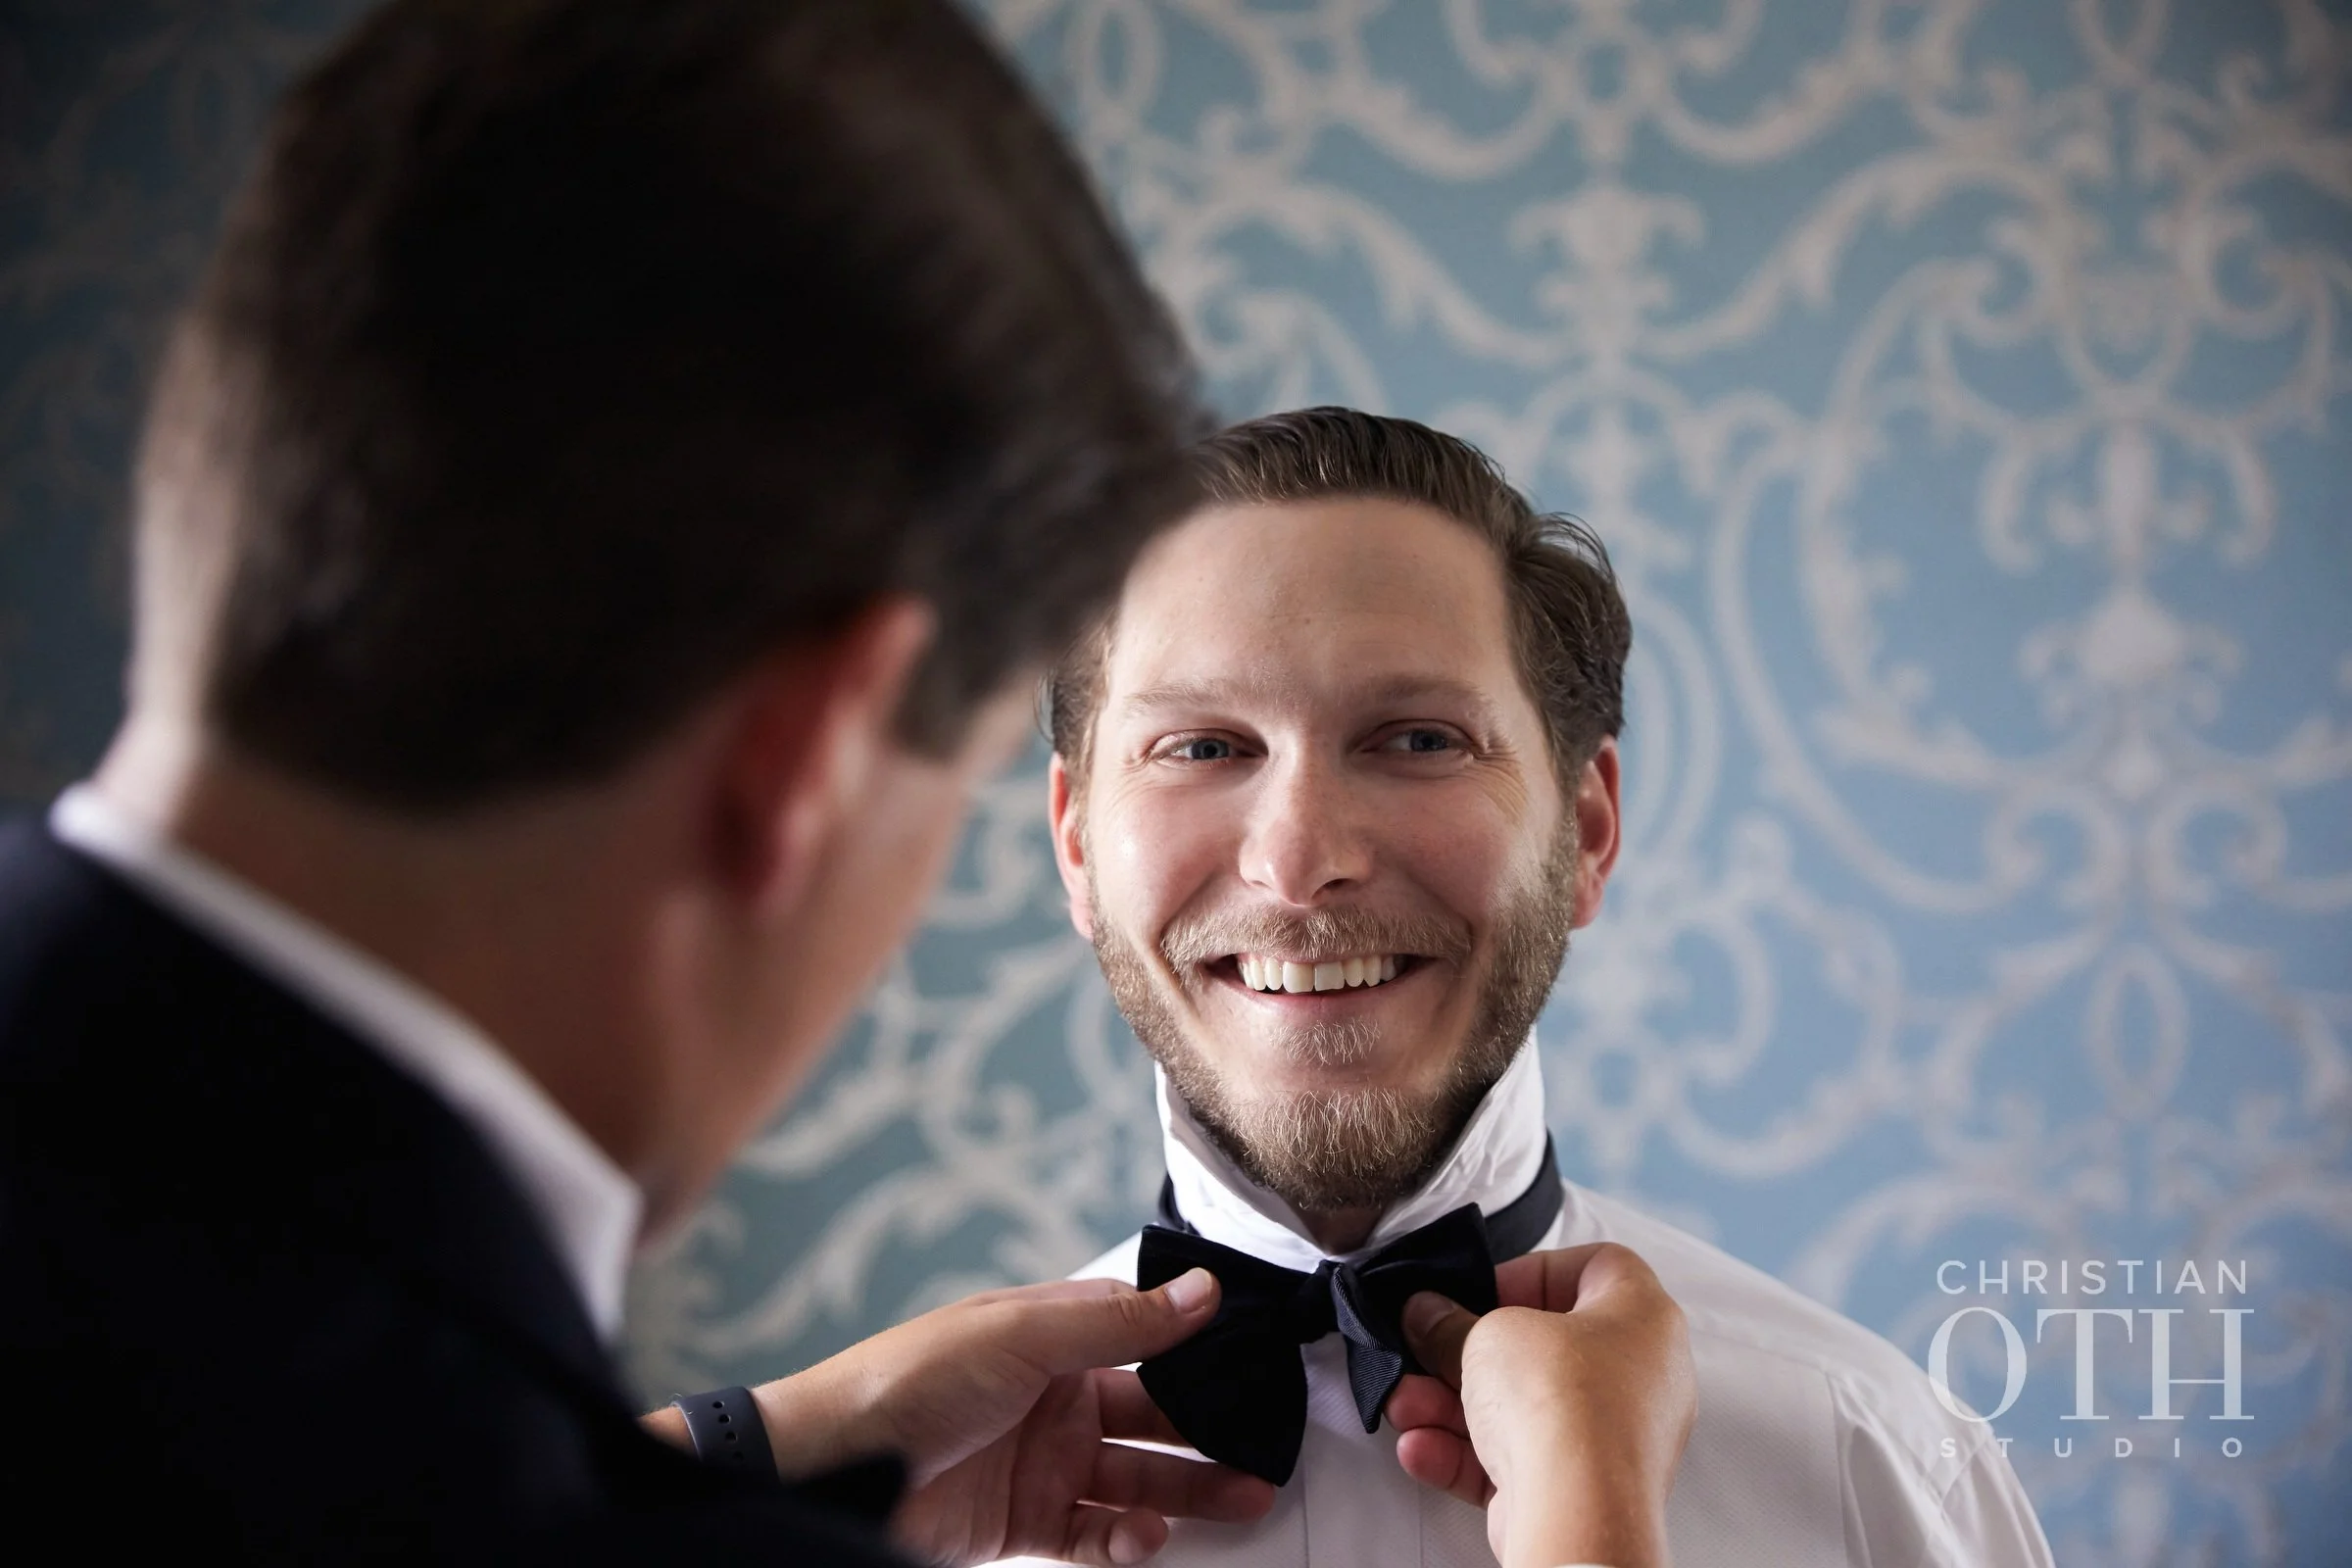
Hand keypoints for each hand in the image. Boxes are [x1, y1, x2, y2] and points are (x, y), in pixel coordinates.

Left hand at [747, 1271, 1274, 1565]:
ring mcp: (1039, 1462)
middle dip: (1210, 1433)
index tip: (1259, 1362)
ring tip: (1245, 1500)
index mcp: (1050, 1337)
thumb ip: (1119, 1321)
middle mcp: (1051, 1397)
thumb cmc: (911, 1381)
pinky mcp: (1022, 1522)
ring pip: (1134, 1478)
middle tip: (1268, 1450)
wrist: (833, 1469)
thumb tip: (1202, 1290)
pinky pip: (1092, 1533)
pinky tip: (1149, 1536)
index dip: (1198, 1350)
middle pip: (1151, 1415)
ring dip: (1187, 1492)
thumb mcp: (1021, 1335)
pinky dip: (1126, 1538)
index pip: (1143, 1335)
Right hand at [1387, 1242, 1694, 1567]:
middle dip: (1468, 1353)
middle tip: (1430, 1348)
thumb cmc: (1565, 1406)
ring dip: (1454, 1405)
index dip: (1531, 1272)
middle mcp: (1640, 1377)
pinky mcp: (1583, 1489)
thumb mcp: (1487, 1335)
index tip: (1481, 1291)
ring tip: (1408, 1403)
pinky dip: (1467, 1453)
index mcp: (1642, 1317)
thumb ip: (1451, 1323)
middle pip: (1542, 1348)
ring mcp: (1614, 1438)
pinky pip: (1519, 1460)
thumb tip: (1428, 1317)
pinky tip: (1423, 1447)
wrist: (1578, 1511)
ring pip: (1523, 1409)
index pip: (1594, 1268)